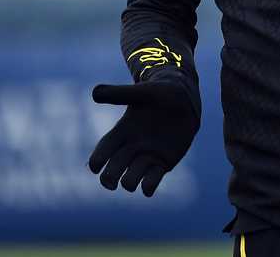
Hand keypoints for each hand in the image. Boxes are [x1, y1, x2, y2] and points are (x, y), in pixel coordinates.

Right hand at [87, 81, 198, 196]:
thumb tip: (94, 93)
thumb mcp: (141, 92)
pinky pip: (151, 181)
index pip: (103, 150)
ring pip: (130, 179)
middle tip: (111, 183)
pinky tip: (147, 187)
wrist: (184, 100)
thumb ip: (119, 94)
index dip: (97, 160)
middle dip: (109, 179)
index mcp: (122, 131)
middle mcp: (131, 147)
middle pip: (113, 169)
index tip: (95, 167)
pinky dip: (148, 187)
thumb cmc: (160, 93)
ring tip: (133, 180)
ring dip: (129, 182)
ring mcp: (147, 156)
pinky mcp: (162, 163)